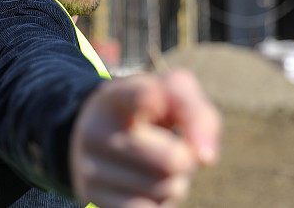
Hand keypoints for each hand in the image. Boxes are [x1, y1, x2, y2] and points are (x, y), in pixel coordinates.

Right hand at [69, 69, 220, 207]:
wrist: (104, 136)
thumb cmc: (151, 114)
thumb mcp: (174, 97)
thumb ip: (197, 114)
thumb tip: (205, 157)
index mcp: (116, 96)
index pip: (134, 95)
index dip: (147, 97)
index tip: (154, 98)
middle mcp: (95, 130)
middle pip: (172, 160)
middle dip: (185, 159)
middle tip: (171, 148)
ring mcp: (89, 167)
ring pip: (164, 189)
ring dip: (173, 182)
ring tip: (154, 166)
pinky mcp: (92, 198)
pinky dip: (157, 202)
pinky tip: (143, 187)